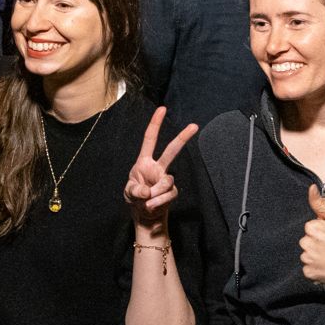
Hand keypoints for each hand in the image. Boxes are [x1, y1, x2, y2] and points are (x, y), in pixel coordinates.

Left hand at [126, 105, 199, 234]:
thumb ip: (135, 190)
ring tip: (146, 201)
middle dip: (183, 137)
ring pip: (167, 181)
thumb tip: (148, 191)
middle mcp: (157, 168)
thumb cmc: (135, 199)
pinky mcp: (172, 192)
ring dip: (155, 193)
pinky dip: (158, 202)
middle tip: (195, 125)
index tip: (162, 109)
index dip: (156, 124)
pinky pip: (168, 194)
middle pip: (171, 150)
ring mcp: (166, 179)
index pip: (150, 139)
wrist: (145, 216)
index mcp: (144, 162)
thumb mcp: (129, 193)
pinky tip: (151, 206)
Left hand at [300, 184, 324, 292]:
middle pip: (308, 240)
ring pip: (308, 254)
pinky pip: (309, 268)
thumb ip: (321, 204)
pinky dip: (318, 268)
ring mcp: (308, 259)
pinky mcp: (310, 273)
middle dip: (319, 242)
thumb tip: (311, 188)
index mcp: (313, 228)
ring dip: (317, 255)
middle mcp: (307, 244)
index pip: (312, 226)